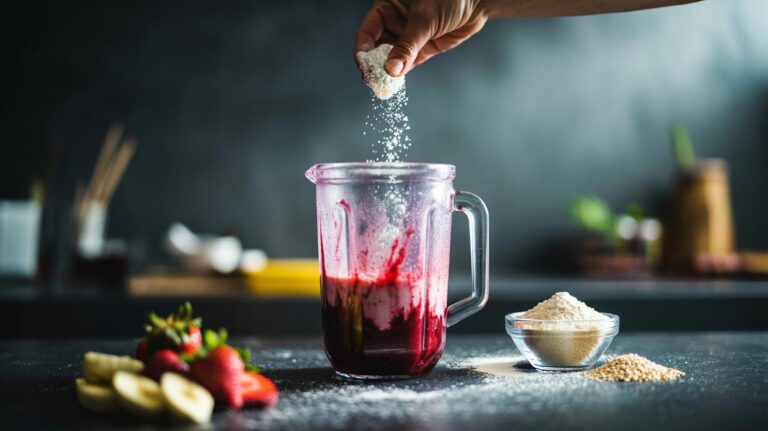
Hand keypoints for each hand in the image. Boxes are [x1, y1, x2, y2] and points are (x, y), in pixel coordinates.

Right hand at [355, 0, 488, 76]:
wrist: (478, 1)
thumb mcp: (425, 19)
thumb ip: (407, 45)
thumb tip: (391, 70)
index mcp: (387, 7)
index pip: (367, 32)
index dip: (362, 51)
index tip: (363, 68)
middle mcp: (394, 22)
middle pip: (375, 48)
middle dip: (373, 66)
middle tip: (372, 82)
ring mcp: (408, 37)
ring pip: (391, 59)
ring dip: (387, 73)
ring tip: (382, 87)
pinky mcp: (422, 49)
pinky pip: (406, 64)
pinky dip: (401, 74)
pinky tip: (395, 84)